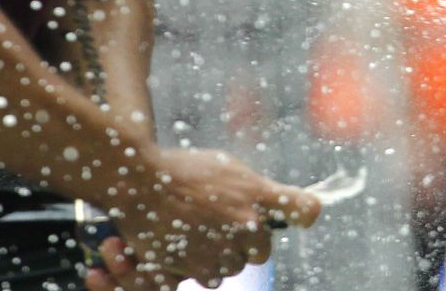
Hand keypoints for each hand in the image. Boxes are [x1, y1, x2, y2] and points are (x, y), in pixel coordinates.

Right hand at [86, 147, 322, 289]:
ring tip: (202, 236)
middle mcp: (246, 223)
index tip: (303, 219)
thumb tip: (270, 203)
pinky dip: (203, 268)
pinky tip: (190, 249)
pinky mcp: (197, 265)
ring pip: (235, 266)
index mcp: (257, 194)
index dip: (304, 215)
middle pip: (262, 250)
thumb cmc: (184, 171)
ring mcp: (222, 246)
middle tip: (224, 229)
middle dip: (247, 244)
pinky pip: (212, 277)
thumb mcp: (228, 167)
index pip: (304, 208)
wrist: (141, 182)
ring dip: (223, 257)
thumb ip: (255, 189)